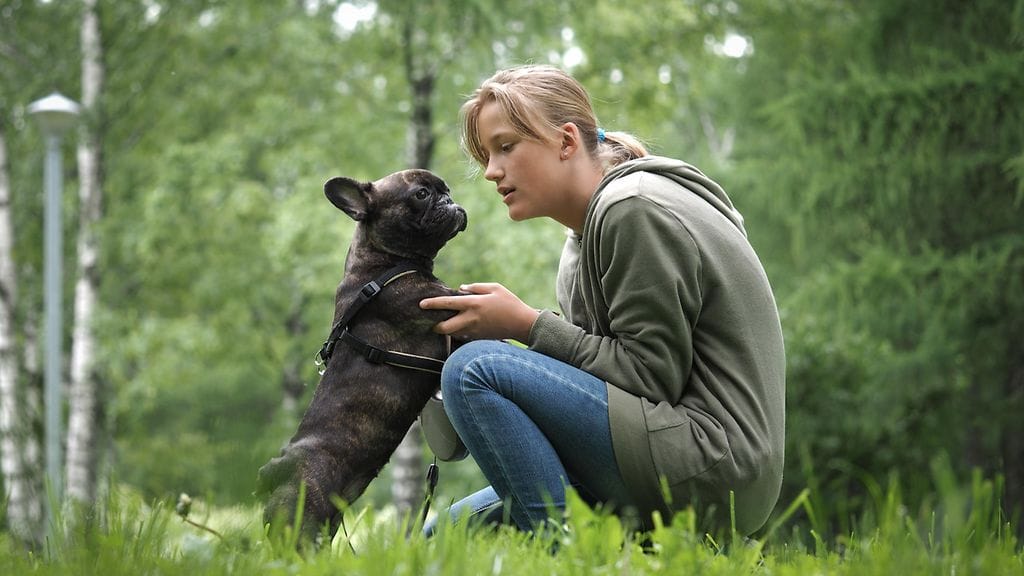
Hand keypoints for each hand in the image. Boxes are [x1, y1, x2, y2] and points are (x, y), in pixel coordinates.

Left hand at [420, 283, 539, 343]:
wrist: (522, 324)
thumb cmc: (509, 303)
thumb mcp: (495, 288)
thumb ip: (476, 287)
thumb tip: (461, 288)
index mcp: (474, 304)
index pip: (448, 303)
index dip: (432, 304)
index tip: (421, 304)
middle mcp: (471, 319)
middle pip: (445, 327)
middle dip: (435, 326)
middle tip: (432, 321)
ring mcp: (475, 331)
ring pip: (453, 333)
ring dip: (447, 329)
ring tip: (445, 322)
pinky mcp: (479, 338)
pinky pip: (463, 335)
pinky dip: (458, 331)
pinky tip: (460, 325)